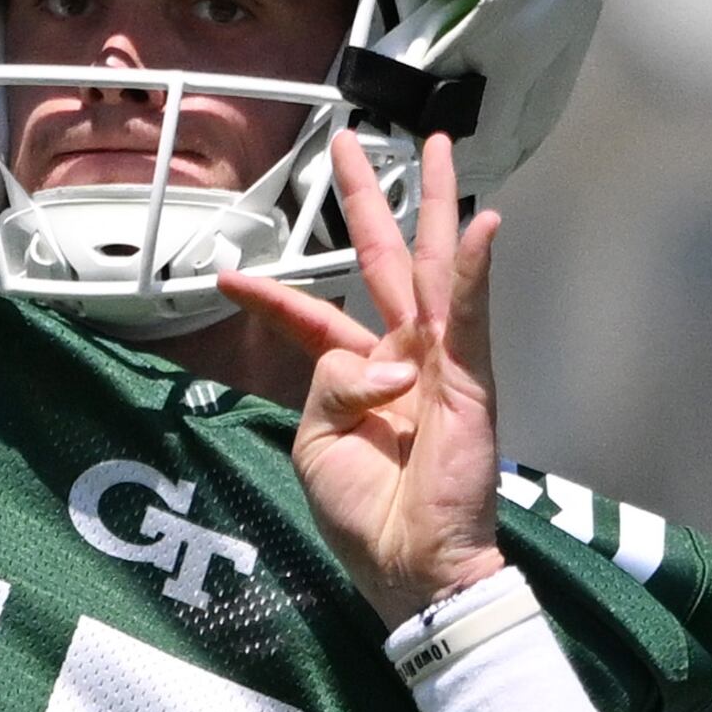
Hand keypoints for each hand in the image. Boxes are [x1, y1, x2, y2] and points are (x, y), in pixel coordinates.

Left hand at [216, 131, 506, 627]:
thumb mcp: (313, 445)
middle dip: (370, 199)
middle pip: (383, 260)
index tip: (227, 272)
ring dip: (439, 204)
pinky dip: (474, 268)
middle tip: (352, 142)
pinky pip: (469, 314)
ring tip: (440, 147)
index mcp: (360, 378)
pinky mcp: (471, 380)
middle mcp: (405, 358)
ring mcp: (443, 363)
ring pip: (435, 266)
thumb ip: (328, 384)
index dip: (272, 295)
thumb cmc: (365, 517)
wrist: (412, 569)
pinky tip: (483, 223)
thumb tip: (371, 357)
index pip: (314, 319)